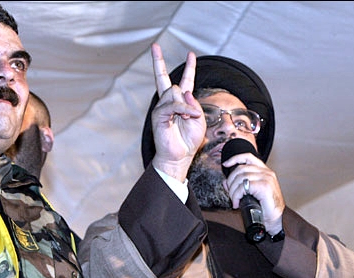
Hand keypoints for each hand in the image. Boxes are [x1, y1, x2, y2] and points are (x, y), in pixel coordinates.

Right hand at [150, 43, 205, 181]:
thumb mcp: (199, 119)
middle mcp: (169, 103)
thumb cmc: (189, 140)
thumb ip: (194, 104)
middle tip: (154, 46)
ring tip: (189, 119)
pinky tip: (188, 116)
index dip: (189, 68)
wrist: (180, 156)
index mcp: (181, 103)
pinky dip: (183, 109)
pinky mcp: (158, 115)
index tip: (191, 54)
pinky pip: (172, 105)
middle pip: (164, 79)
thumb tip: (183, 91)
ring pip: (173, 92)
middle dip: (157, 62)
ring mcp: (162, 108)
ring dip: (185, 105)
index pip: (185, 81)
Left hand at [222, 152, 284, 234]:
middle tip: (231, 194)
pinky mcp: (265, 186)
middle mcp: (266, 172)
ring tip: (234, 200)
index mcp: (264, 171)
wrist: (273, 221)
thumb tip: (225, 182)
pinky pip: (243, 187)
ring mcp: (266, 178)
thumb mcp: (248, 193)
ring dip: (232, 190)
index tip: (225, 164)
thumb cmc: (263, 208)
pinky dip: (236, 195)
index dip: (235, 158)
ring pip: (240, 177)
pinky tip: (237, 203)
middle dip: (230, 181)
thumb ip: (238, 185)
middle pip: (240, 168)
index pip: (248, 157)